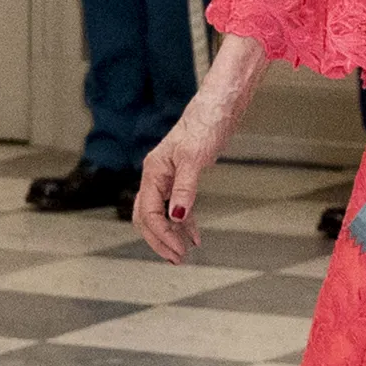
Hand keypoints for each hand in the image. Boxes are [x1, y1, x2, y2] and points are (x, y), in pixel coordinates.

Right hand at [134, 35, 266, 262]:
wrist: (218, 106)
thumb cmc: (205, 125)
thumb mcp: (195, 158)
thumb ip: (184, 189)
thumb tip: (176, 217)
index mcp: (153, 171)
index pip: (148, 212)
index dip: (161, 235)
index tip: (178, 251)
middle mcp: (155, 175)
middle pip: (146, 217)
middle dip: (159, 240)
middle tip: (177, 259)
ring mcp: (167, 176)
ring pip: (160, 213)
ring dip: (170, 234)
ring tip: (184, 252)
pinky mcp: (181, 176)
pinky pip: (175, 205)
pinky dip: (183, 221)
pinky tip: (194, 234)